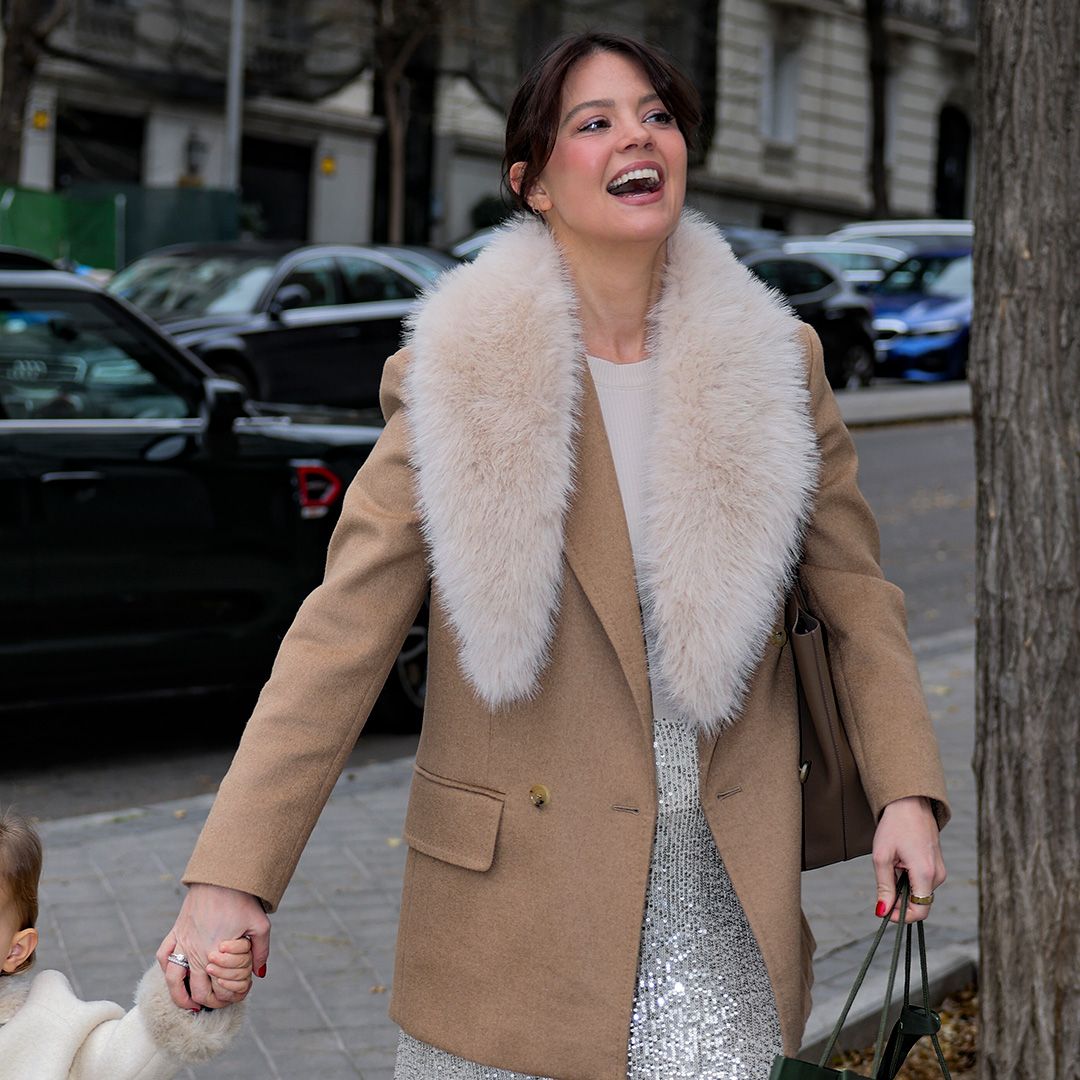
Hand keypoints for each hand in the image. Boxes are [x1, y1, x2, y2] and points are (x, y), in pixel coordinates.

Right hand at [157, 884, 269, 1009]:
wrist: (222, 875)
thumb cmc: (243, 899)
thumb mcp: (261, 925)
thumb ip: (261, 952)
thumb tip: (260, 974)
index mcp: (216, 953)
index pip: (216, 989)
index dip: (228, 998)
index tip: (236, 996)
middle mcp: (195, 951)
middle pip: (195, 990)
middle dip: (206, 1003)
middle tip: (215, 1004)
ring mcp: (183, 941)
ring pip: (172, 979)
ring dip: (179, 996)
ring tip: (189, 1004)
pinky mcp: (176, 930)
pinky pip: (164, 955)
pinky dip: (166, 968)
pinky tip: (174, 974)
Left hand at [872, 796, 946, 923]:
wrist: (910, 802)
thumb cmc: (894, 826)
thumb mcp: (882, 856)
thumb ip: (884, 886)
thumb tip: (882, 911)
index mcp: (926, 873)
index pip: (920, 911)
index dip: (901, 916)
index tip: (884, 910)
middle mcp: (938, 875)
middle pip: (918, 902)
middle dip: (899, 899)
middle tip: (883, 880)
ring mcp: (940, 870)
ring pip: (919, 892)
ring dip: (903, 887)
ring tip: (891, 864)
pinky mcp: (937, 866)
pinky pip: (923, 882)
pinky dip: (909, 879)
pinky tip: (899, 862)